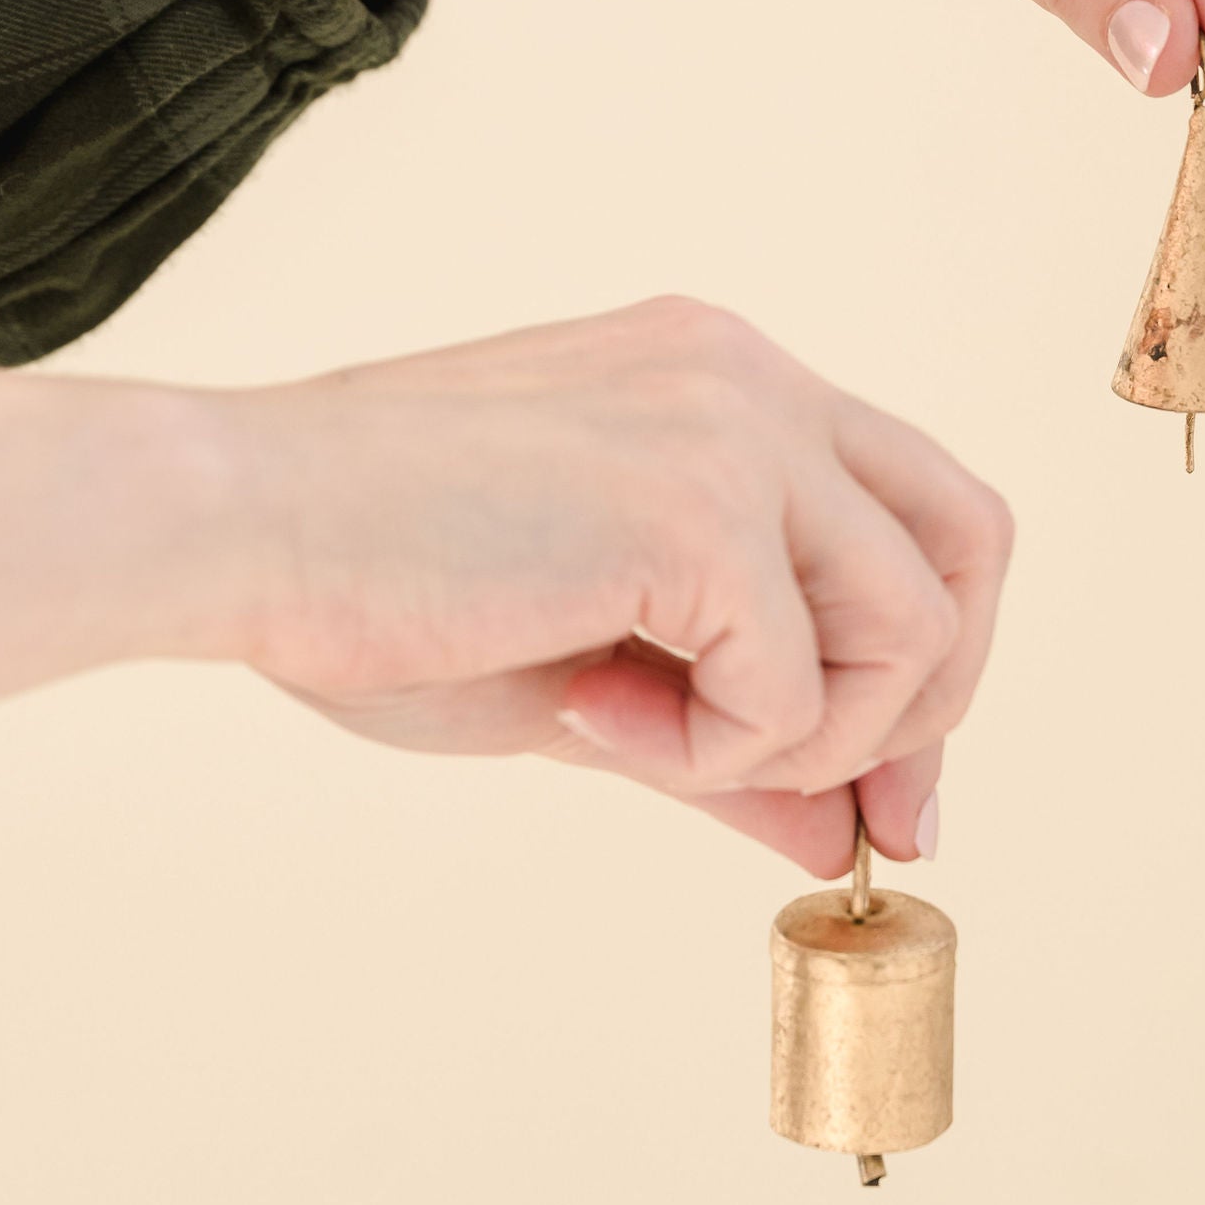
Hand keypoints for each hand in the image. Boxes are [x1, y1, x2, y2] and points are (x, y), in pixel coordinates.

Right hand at [0, 300, 1010, 877]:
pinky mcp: (691, 503)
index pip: (915, 506)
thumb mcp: (594, 673)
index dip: (927, 657)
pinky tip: (587, 711)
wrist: (233, 526)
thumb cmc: (375, 587)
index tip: (873, 789)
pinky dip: (715, 748)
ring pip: (911, 620)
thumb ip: (736, 733)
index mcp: (720, 380)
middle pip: (971, 537)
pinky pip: (795, 681)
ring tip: (638, 733)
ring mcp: (729, 424)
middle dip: (928, 694)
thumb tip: (850, 831)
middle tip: (827, 795)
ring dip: (800, 733)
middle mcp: (746, 374)